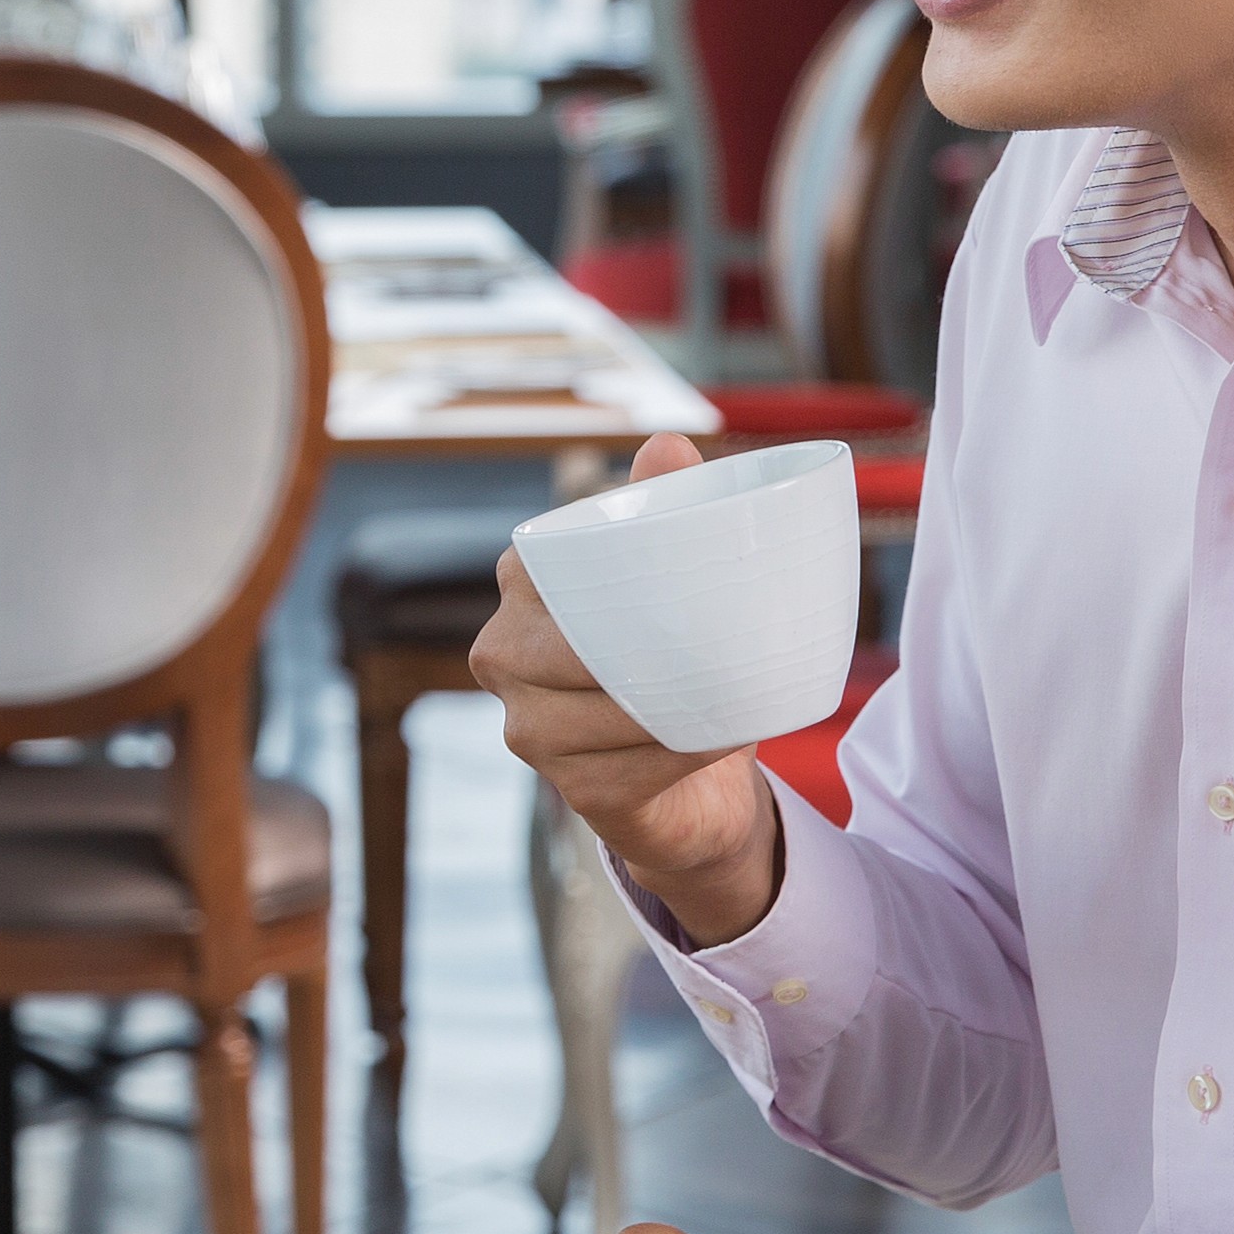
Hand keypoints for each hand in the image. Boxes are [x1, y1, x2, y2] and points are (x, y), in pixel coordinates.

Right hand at [471, 433, 784, 945]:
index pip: (559, 574)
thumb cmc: (676, 660)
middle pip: (576, 648)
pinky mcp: (568, 789)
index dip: (623, 581)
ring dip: (671, 704)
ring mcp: (527, 728)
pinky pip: (628, 768)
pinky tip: (716, 739)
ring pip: (602, 711)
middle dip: (648, 647)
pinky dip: (679, 753)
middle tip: (722, 637)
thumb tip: (667, 444)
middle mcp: (503, 655)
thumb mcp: (676, 578)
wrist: (698, 781)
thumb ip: (666, 504)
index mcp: (523, 587)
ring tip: (730, 688)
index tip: (690, 582)